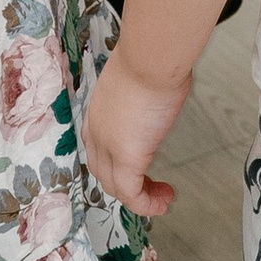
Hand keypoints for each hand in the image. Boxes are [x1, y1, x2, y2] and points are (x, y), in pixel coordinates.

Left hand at [83, 43, 189, 217]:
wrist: (151, 57)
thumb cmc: (153, 56)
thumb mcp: (141, 75)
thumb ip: (143, 89)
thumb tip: (159, 89)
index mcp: (98, 109)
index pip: (97, 145)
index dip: (113, 161)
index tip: (137, 165)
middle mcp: (97, 130)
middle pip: (102, 170)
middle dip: (124, 183)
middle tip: (150, 186)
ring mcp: (108, 146)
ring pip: (115, 186)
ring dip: (138, 197)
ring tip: (161, 198)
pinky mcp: (127, 158)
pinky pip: (132, 194)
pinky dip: (146, 204)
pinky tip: (163, 202)